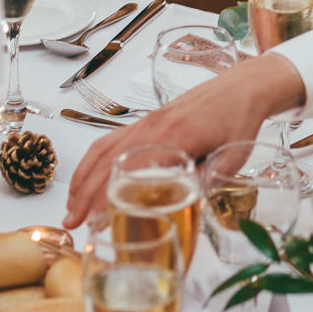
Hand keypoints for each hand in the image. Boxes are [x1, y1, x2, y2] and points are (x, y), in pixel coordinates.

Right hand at [62, 53, 304, 226]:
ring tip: (70, 207)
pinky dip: (92, 159)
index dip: (109, 199)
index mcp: (176, 137)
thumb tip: (186, 206)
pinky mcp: (145, 120)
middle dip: (86, 195)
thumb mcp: (233, 157)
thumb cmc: (239, 120)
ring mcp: (146, 122)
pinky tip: (85, 178)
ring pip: (103, 150)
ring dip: (83, 179)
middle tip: (73, 224)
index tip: (96, 224)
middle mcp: (153, 127)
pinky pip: (110, 139)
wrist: (241, 87)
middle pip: (108, 163)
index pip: (131, 172)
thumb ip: (208, 182)